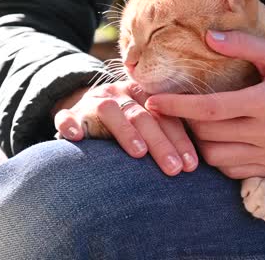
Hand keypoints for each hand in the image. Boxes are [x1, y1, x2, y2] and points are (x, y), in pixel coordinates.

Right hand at [53, 80, 198, 175]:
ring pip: (109, 111)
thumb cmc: (126, 125)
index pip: (164, 117)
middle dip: (160, 143)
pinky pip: (67, 117)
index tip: (191, 165)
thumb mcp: (146, 123)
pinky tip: (77, 137)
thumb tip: (197, 165)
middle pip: (142, 115)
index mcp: (142, 95)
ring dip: (125, 131)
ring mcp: (92, 103)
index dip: (179, 140)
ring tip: (138, 153)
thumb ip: (166, 134)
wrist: (83, 111)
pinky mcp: (70, 114)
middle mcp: (119, 95)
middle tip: (174, 168)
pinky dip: (70, 124)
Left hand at [146, 30, 264, 178]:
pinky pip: (233, 171)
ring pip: (216, 158)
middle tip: (176, 110)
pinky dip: (219, 158)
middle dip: (185, 123)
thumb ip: (242, 44)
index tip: (152, 102)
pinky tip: (219, 140)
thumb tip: (207, 37)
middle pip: (208, 135)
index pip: (209, 109)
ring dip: (200, 143)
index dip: (177, 107)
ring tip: (198, 125)